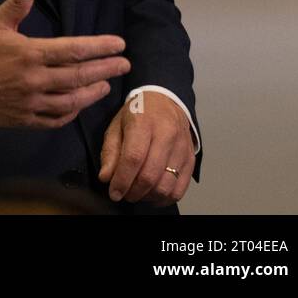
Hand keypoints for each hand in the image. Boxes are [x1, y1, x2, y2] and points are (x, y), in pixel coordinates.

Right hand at [0, 0, 130, 129]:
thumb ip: (16, 3)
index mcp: (29, 53)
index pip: (73, 50)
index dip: (99, 47)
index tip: (119, 45)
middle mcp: (34, 80)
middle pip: (78, 76)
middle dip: (106, 70)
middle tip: (124, 64)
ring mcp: (30, 102)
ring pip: (71, 101)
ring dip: (92, 93)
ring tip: (106, 85)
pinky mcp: (23, 119)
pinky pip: (55, 119)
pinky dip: (70, 113)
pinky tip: (78, 105)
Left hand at [98, 91, 194, 205]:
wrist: (166, 100)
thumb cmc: (138, 113)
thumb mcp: (116, 124)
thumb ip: (110, 151)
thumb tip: (106, 178)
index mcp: (144, 122)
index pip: (134, 158)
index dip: (122, 180)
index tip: (113, 192)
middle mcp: (167, 135)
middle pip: (150, 175)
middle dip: (133, 191)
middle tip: (123, 194)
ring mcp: (182, 148)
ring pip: (166, 186)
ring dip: (148, 196)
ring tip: (136, 193)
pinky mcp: (191, 159)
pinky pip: (180, 188)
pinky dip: (164, 198)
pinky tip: (152, 195)